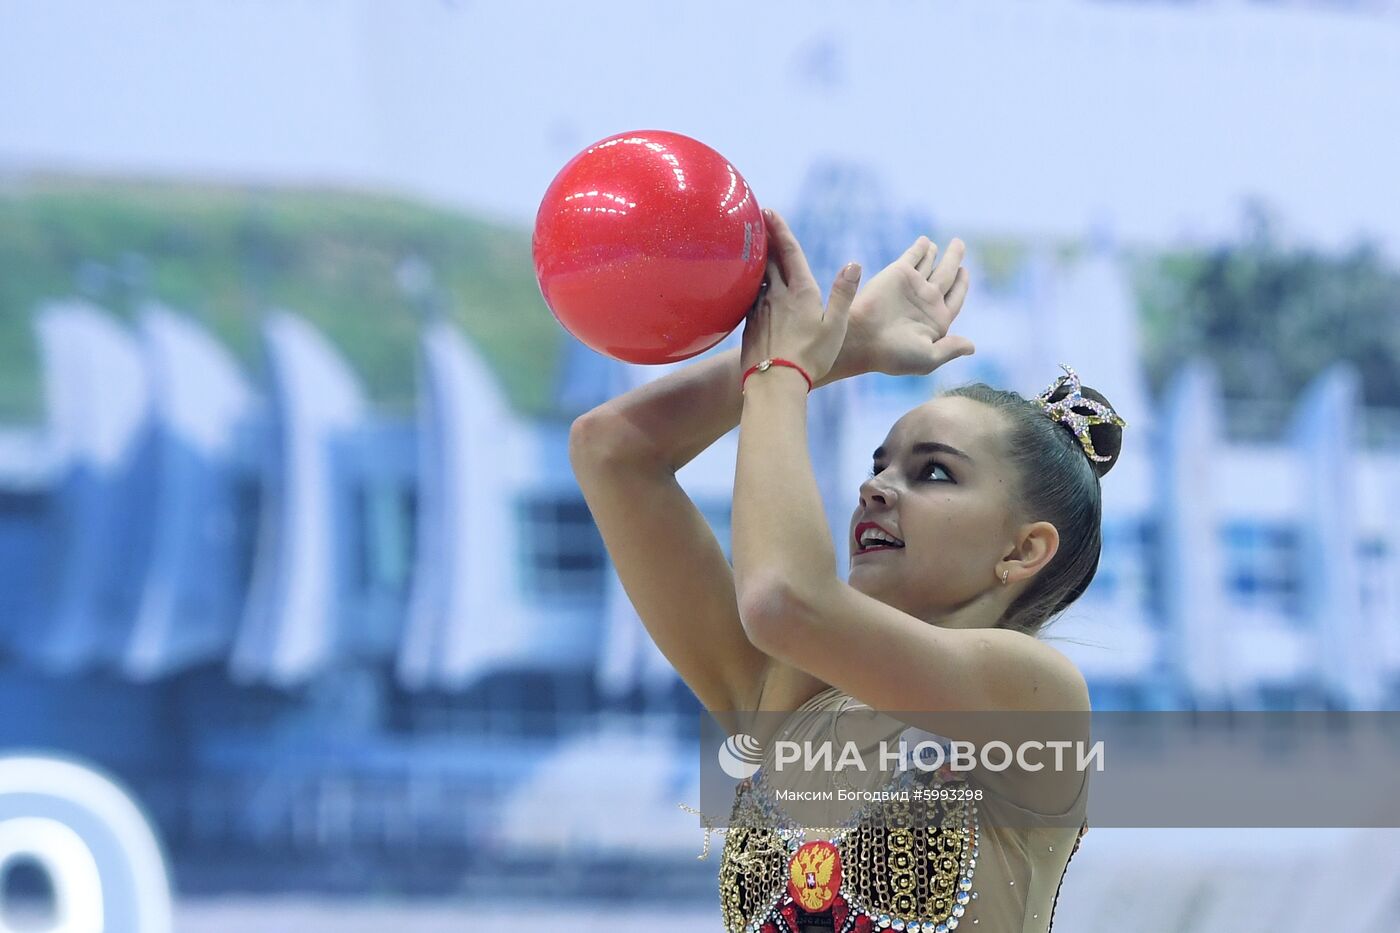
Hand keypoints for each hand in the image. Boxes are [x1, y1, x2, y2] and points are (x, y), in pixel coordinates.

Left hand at [740, 209, 860, 386]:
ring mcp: (760, 309)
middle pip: (770, 259)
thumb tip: (854, 264)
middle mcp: (777, 295)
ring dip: (757, 260)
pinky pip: (749, 296)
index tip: (769, 211)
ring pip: (757, 276)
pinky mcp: (749, 323)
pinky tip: (749, 286)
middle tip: (759, 219)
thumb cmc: (810, 358)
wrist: (775, 383)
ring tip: (755, 249)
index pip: (789, 253)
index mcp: (801, 292)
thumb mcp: (836, 327)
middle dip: (766, 238)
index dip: (780, 230)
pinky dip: (751, 284)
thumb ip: (843, 294)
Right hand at [828, 236, 973, 380]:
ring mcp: (912, 286)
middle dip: (953, 259)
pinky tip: (925, 241)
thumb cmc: (893, 354)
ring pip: (928, 263)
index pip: (955, 297)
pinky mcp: (898, 273)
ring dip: (934, 252)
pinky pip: (913, 256)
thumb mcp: (928, 358)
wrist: (861, 339)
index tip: (965, 272)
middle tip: (959, 244)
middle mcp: (925, 301)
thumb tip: (972, 347)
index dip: (962, 284)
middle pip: (946, 275)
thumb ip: (951, 349)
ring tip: (939, 243)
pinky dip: (920, 247)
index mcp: (936, 320)